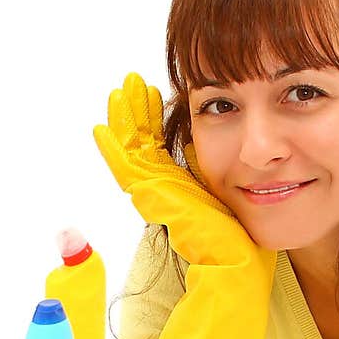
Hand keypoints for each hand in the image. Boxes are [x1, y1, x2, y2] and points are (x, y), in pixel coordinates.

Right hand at [94, 72, 272, 271]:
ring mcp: (154, 193)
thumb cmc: (236, 232)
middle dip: (135, 110)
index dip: (151, 117)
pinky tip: (102, 130)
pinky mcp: (151, 198)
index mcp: (176, 186)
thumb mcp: (224, 187)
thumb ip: (213, 167)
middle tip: (132, 82)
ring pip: (130, 150)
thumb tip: (203, 147)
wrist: (233, 256)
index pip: (156, 145)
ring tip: (121, 92)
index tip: (153, 91)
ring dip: (123, 120)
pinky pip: (125, 170)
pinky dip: (113, 151)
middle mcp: (161, 189)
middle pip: (139, 142)